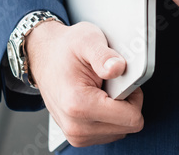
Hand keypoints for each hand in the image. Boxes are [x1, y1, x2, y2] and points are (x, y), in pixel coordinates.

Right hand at [26, 21, 144, 146]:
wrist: (44, 58)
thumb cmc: (65, 50)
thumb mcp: (87, 40)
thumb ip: (104, 55)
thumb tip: (118, 68)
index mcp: (78, 105)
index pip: (132, 118)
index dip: (133, 94)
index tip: (120, 80)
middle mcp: (76, 126)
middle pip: (128, 126)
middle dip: (126, 103)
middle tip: (110, 84)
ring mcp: (76, 135)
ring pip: (121, 130)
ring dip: (118, 111)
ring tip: (101, 90)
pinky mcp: (79, 138)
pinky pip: (111, 132)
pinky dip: (109, 117)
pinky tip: (97, 100)